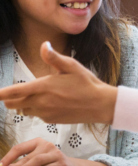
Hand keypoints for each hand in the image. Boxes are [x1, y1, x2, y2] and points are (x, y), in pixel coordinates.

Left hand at [0, 42, 117, 124]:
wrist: (99, 104)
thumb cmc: (87, 83)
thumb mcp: (72, 66)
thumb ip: (54, 57)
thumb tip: (44, 45)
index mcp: (44, 86)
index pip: (13, 91)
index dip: (0, 93)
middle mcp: (41, 102)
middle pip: (13, 104)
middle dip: (9, 98)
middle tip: (13, 92)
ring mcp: (45, 113)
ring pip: (23, 110)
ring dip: (24, 103)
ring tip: (36, 95)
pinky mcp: (51, 120)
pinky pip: (37, 115)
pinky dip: (37, 109)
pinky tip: (51, 102)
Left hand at [1, 138, 109, 165]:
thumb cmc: (51, 165)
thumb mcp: (37, 162)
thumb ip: (24, 163)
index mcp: (39, 142)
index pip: (20, 148)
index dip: (8, 157)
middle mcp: (47, 145)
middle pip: (27, 156)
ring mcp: (55, 153)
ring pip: (37, 160)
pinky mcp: (61, 163)